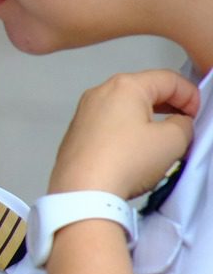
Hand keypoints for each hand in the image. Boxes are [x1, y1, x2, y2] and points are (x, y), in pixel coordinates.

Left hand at [49, 70, 198, 198]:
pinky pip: (109, 125)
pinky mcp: (77, 134)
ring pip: (126, 108)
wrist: (83, 193)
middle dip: (169, 105)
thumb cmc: (124, 163)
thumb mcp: (173, 140)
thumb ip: (184, 124)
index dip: (190, 95)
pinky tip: (137, 150)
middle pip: (144, 90)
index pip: (168, 79)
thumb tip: (179, 123)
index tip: (197, 114)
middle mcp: (99, 94)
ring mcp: (84, 114)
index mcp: (124, 86)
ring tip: (163, 139)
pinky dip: (128, 132)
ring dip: (148, 119)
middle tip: (184, 123)